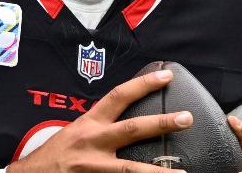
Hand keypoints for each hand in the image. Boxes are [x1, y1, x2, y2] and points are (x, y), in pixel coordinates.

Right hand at [8, 69, 194, 171]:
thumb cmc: (56, 154)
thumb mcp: (77, 131)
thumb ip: (101, 126)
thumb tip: (130, 123)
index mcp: (89, 123)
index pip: (119, 96)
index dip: (143, 84)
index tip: (166, 77)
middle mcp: (93, 142)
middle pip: (132, 129)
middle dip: (161, 123)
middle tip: (186, 118)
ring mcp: (94, 166)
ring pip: (131, 169)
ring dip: (159, 172)